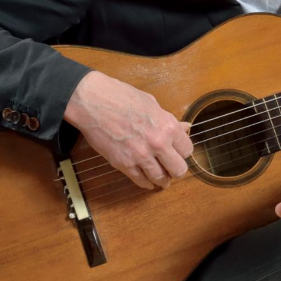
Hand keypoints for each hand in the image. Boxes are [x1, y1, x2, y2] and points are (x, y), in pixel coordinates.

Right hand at [64, 70, 192, 188]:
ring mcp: (140, 156)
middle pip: (178, 169)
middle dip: (176, 170)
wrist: (94, 102)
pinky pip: (140, 181)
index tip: (179, 152)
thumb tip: (184, 128)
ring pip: (160, 179)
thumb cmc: (122, 97)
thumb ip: (169, 120)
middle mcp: (158, 143)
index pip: (187, 150)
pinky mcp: (123, 164)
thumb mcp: (152, 104)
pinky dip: (146, 183)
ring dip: (163, 180)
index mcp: (167, 126)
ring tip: (163, 180)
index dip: (183, 152)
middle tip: (173, 169)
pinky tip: (148, 182)